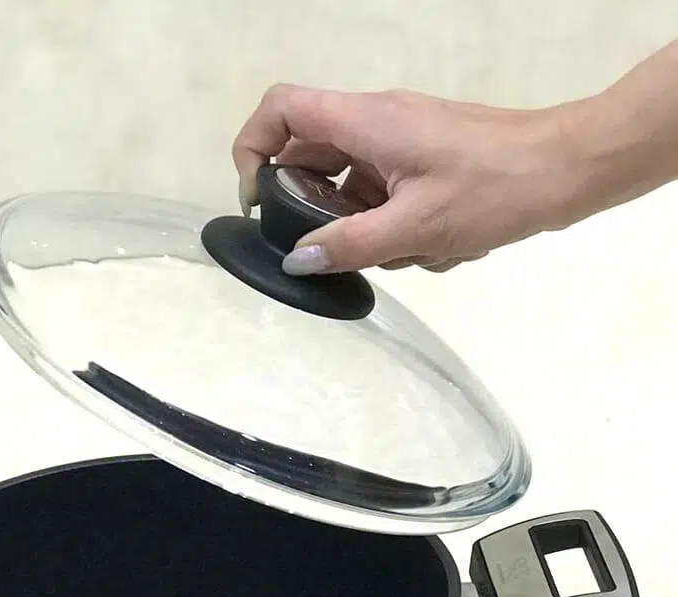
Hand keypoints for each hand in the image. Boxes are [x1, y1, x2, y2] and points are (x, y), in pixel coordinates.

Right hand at [232, 84, 578, 273]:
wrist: (571, 170)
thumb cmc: (496, 189)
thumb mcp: (415, 228)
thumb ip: (348, 246)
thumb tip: (297, 259)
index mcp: (365, 121)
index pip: (280, 110)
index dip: (253, 151)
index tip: (260, 204)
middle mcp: (376, 124)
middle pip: (311, 158)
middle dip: (321, 212)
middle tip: (342, 248)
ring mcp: (402, 143)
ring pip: (352, 187)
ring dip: (369, 229)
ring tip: (409, 252)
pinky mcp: (424, 162)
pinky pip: (387, 196)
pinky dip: (400, 228)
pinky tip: (438, 248)